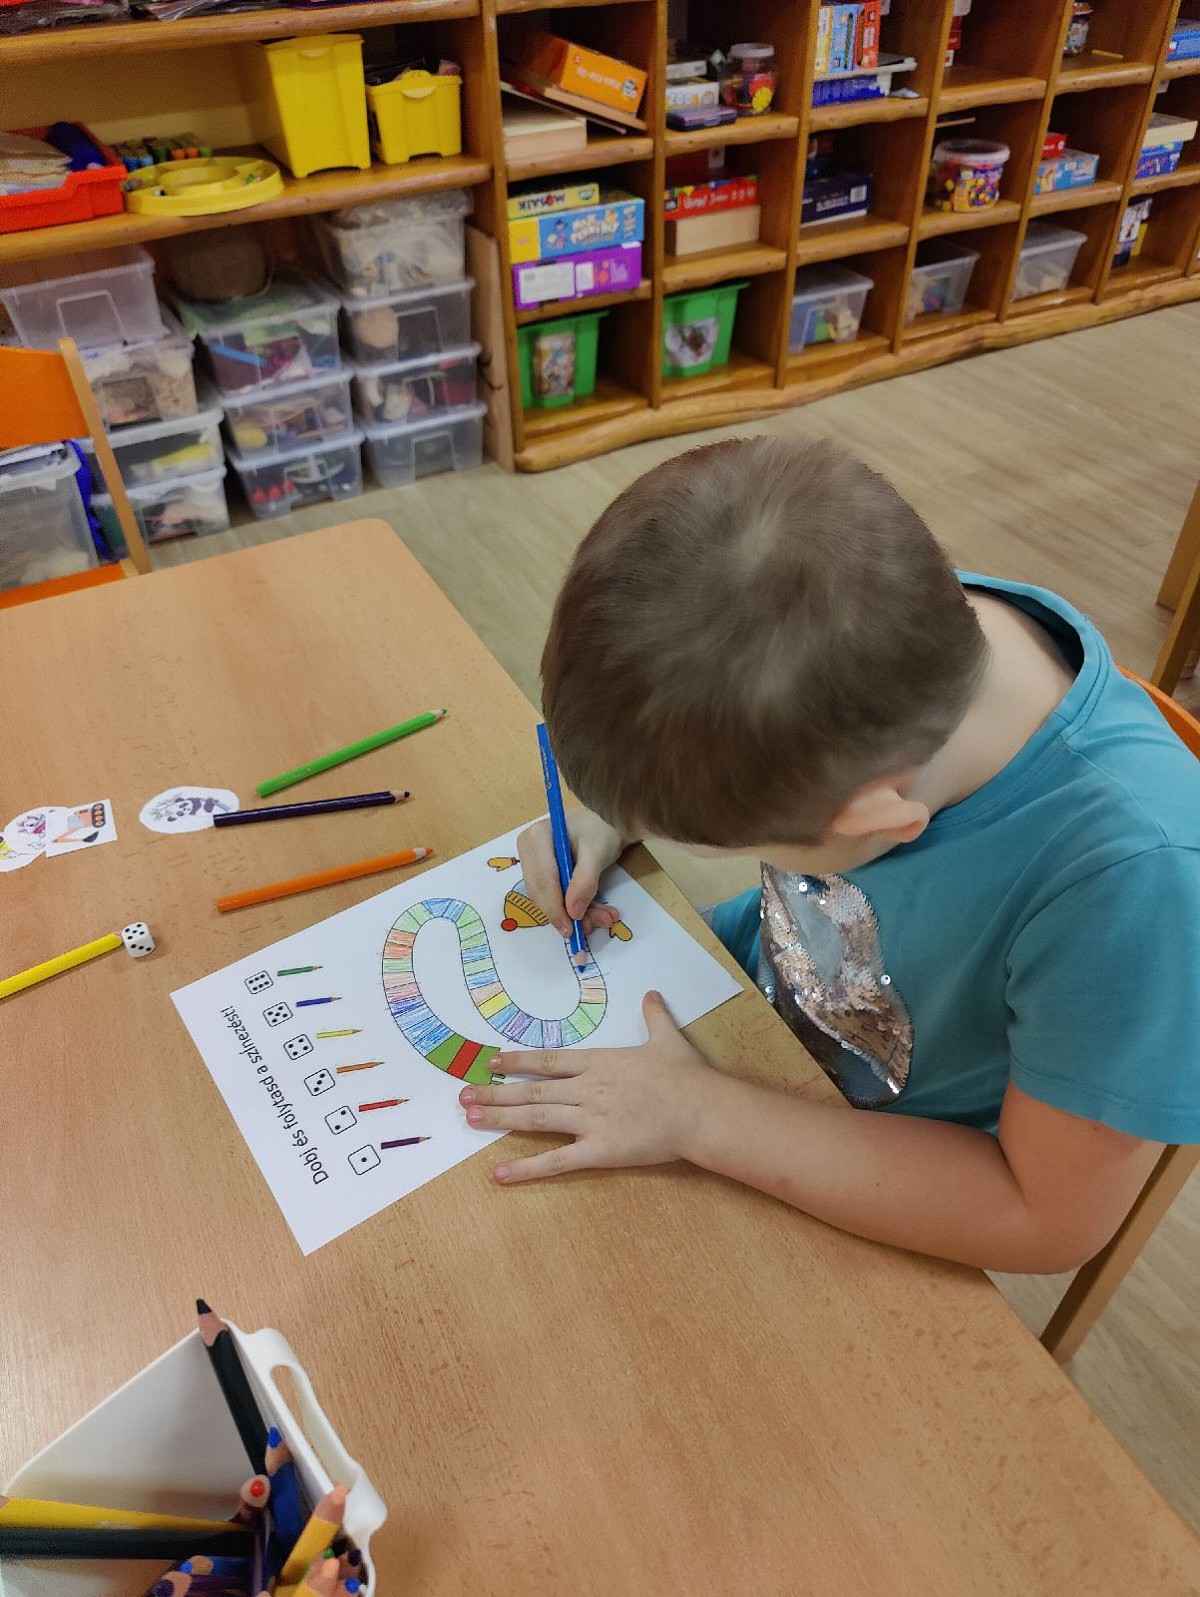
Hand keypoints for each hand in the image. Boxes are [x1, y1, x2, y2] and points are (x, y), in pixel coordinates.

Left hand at [460, 991, 714, 1182]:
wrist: (701, 1109)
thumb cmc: (686, 1076)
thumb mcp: (668, 1039)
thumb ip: (654, 1016)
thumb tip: (652, 993)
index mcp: (599, 1063)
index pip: (548, 1061)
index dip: (518, 1062)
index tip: (493, 1062)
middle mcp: (586, 1089)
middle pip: (532, 1090)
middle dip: (495, 1092)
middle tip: (462, 1094)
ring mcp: (589, 1120)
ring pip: (535, 1118)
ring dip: (499, 1117)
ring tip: (470, 1118)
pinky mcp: (598, 1150)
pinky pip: (556, 1161)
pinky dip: (525, 1169)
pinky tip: (498, 1174)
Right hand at [517, 808, 625, 937]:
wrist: (605, 823)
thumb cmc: (601, 829)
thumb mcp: (597, 853)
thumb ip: (585, 880)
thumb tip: (573, 912)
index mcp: (537, 837)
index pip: (542, 878)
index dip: (555, 906)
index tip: (570, 928)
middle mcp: (528, 850)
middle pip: (540, 892)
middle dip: (565, 914)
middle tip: (589, 928)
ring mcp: (532, 863)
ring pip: (546, 899)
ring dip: (572, 914)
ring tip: (600, 919)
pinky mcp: (541, 874)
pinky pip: (552, 897)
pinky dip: (572, 908)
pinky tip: (593, 913)